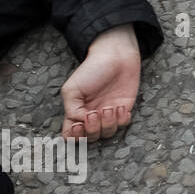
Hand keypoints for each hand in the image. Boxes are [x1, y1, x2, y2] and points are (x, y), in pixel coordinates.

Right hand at [60, 24, 140, 140]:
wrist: (116, 56)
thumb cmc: (92, 70)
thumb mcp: (72, 89)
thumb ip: (72, 110)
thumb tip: (80, 124)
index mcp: (75, 112)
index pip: (70, 134)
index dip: (74, 136)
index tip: (79, 124)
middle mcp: (91, 116)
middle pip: (90, 138)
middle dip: (93, 130)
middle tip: (95, 114)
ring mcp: (108, 114)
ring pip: (107, 133)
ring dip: (108, 124)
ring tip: (110, 108)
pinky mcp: (124, 110)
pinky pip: (123, 125)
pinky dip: (122, 120)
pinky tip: (121, 108)